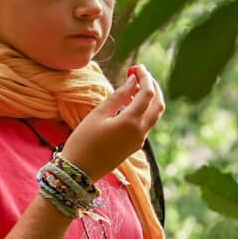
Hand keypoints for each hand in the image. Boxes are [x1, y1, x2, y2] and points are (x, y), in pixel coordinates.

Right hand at [60, 64, 164, 182]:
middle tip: (140, 74)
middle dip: (153, 86)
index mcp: (131, 122)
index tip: (136, 66)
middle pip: (158, 104)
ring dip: (150, 98)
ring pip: (155, 115)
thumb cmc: (83, 141)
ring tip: (135, 86)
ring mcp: (139, 141)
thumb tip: (133, 81)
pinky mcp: (135, 146)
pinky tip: (131, 103)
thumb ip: (118, 96)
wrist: (79, 172)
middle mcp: (140, 132)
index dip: (144, 77)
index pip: (147, 93)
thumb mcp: (98, 115)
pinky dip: (144, 109)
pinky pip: (146, 124)